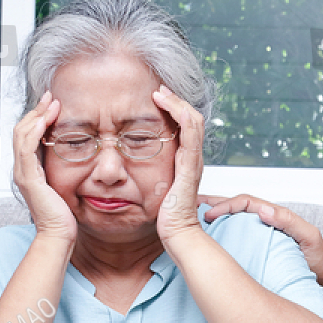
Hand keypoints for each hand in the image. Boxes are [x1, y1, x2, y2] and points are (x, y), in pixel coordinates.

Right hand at [12, 90, 76, 244]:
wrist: (59, 235)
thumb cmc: (65, 215)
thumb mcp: (65, 185)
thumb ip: (65, 170)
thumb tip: (79, 155)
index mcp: (30, 170)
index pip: (28, 135)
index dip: (38, 117)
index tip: (52, 103)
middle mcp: (23, 170)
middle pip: (22, 130)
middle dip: (36, 111)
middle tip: (51, 96)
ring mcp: (24, 174)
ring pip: (22, 135)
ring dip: (36, 116)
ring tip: (51, 103)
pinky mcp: (29, 180)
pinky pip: (27, 150)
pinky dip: (34, 132)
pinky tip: (44, 121)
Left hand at [151, 84, 204, 245]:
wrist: (178, 234)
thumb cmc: (166, 218)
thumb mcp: (155, 191)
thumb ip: (149, 177)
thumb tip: (129, 168)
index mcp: (185, 163)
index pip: (185, 128)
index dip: (174, 110)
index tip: (157, 99)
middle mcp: (192, 159)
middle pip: (192, 119)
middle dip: (175, 101)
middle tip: (159, 89)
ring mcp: (193, 161)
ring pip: (192, 120)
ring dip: (176, 102)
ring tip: (161, 91)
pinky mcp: (189, 166)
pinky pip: (190, 132)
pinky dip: (179, 113)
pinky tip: (166, 103)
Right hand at [201, 195, 322, 295]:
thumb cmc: (318, 262)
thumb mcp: (309, 237)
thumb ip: (289, 221)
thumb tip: (262, 209)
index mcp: (275, 216)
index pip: (246, 202)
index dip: (226, 204)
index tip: (209, 213)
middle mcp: (266, 222)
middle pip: (235, 207)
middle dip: (212, 204)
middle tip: (190, 205)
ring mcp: (260, 236)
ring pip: (232, 221)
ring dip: (213, 217)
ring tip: (192, 218)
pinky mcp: (257, 251)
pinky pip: (235, 238)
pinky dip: (219, 235)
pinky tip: (206, 240)